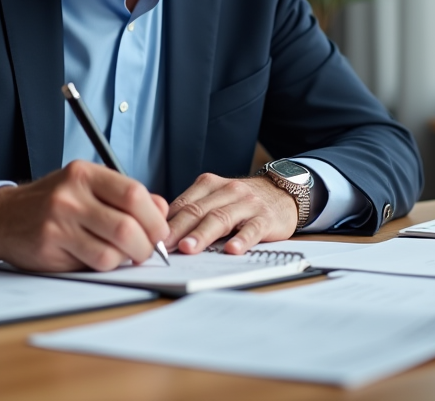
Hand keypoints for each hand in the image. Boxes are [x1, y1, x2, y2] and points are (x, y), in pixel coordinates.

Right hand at [0, 160, 169, 271]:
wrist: (3, 217)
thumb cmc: (52, 202)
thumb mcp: (87, 187)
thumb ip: (125, 196)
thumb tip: (161, 211)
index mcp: (84, 174)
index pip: (133, 194)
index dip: (154, 218)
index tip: (159, 231)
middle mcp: (71, 195)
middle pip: (127, 226)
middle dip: (145, 245)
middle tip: (145, 251)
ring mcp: (59, 222)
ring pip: (112, 251)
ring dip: (126, 259)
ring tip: (121, 255)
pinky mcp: (50, 247)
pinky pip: (93, 264)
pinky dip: (106, 266)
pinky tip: (98, 258)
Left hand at [165, 173, 297, 255]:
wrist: (282, 192)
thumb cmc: (241, 201)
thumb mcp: (216, 197)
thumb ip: (194, 210)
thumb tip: (162, 232)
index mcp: (210, 184)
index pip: (184, 203)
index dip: (167, 222)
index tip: (152, 238)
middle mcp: (228, 191)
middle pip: (198, 210)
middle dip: (179, 229)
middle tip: (164, 246)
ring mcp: (248, 204)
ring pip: (221, 218)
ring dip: (203, 234)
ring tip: (189, 248)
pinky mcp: (266, 218)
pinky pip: (252, 229)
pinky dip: (242, 239)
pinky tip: (232, 250)